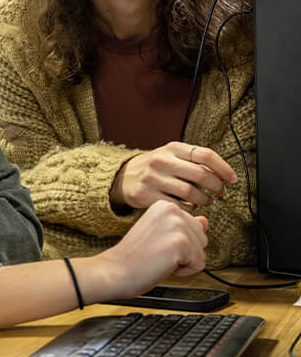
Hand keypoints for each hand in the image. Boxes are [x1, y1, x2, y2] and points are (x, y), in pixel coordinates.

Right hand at [93, 200, 207, 298]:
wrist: (116, 270)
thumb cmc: (134, 255)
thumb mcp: (161, 233)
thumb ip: (184, 226)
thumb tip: (205, 221)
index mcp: (165, 205)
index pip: (195, 228)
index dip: (178, 243)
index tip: (156, 243)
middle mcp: (172, 210)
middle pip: (202, 239)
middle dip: (185, 252)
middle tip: (158, 251)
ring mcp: (177, 225)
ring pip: (201, 252)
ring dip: (184, 262)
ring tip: (160, 257)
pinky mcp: (181, 243)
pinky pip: (199, 265)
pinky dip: (184, 271)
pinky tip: (163, 264)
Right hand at [110, 142, 236, 210]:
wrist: (123, 177)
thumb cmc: (155, 168)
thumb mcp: (172, 156)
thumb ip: (195, 162)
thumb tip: (223, 174)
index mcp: (172, 148)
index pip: (205, 155)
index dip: (223, 168)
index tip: (232, 179)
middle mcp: (161, 161)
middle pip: (201, 174)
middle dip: (217, 187)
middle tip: (221, 192)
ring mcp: (152, 178)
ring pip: (190, 192)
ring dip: (205, 200)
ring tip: (206, 200)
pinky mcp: (146, 195)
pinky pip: (177, 205)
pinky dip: (189, 208)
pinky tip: (189, 206)